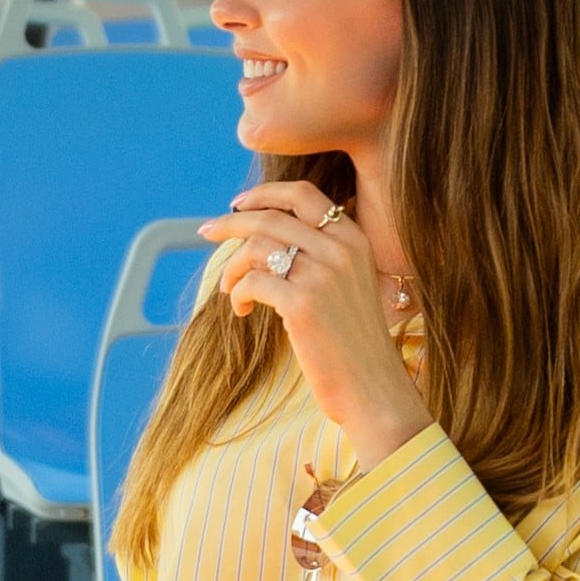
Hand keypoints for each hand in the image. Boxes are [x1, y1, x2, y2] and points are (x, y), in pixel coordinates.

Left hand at [199, 179, 432, 467]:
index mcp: (353, 238)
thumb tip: (260, 236)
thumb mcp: (348, 283)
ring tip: (230, 289)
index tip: (236, 205)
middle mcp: (340, 248)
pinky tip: (243, 311)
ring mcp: (322, 274)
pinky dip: (238, 295)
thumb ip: (319, 254)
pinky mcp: (302, 304)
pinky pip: (252, 282)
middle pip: (269, 216)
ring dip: (232, 267)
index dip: (263, 194)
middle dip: (230, 223)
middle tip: (206, 233)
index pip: (302, 194)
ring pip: (255, 247)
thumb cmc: (353, 341)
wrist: (373, 386)